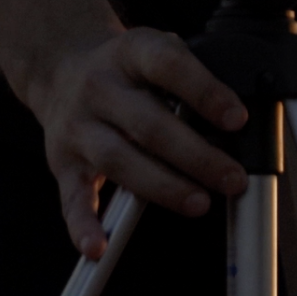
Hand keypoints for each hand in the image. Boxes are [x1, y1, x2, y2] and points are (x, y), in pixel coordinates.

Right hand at [25, 27, 250, 257]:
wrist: (60, 69)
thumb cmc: (124, 69)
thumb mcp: (155, 51)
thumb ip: (189, 77)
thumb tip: (234, 120)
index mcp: (131, 52)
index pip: (169, 65)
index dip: (205, 91)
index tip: (236, 119)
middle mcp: (100, 88)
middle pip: (148, 125)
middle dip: (196, 156)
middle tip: (232, 178)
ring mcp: (78, 127)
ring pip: (119, 160)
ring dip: (162, 187)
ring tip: (199, 202)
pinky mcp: (62, 163)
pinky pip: (72, 198)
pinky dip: (84, 225)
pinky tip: (99, 245)